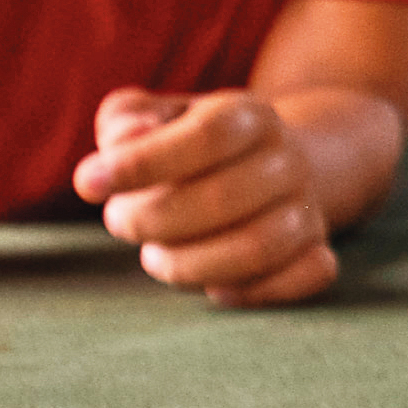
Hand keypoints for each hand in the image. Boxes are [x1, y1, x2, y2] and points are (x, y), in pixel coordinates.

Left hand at [74, 88, 337, 306]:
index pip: (208, 136)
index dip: (145, 163)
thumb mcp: (156, 116)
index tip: (88, 184)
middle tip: (118, 221)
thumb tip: (121, 144)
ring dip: (193, 264)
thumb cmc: (193, 143)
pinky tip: (214, 288)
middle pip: (228, 196)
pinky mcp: (319, 250)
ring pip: (262, 246)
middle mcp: (287, 159)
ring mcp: (307, 207)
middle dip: (154, 219)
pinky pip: (307, 277)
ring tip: (154, 257)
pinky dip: (257, 291)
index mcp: (249, 115)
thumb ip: (127, 121)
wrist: (276, 159)